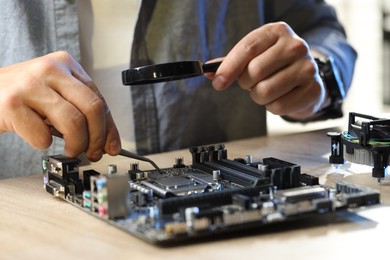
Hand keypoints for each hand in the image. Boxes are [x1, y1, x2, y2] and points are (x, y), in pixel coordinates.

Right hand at [0, 51, 120, 160]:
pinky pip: (43, 136)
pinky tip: (38, 137)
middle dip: (97, 138)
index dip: (109, 128)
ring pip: (74, 123)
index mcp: (65, 63)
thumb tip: (106, 141)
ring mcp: (30, 85)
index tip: (111, 146)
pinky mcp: (12, 104)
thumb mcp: (55, 92)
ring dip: (77, 145)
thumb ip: (80, 109)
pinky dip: (44, 144)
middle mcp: (50, 69)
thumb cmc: (22, 95)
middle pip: (92, 109)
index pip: (99, 99)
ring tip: (71, 150)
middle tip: (92, 152)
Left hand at [206, 22, 326, 119]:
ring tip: (267, 89)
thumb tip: (206, 72)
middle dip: (246, 83)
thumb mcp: (253, 57)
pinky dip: (272, 107)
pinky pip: (279, 106)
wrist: (305, 77)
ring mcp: (308, 67)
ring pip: (264, 92)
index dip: (229, 68)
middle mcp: (295, 46)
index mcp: (277, 31)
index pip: (248, 48)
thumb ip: (230, 64)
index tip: (218, 82)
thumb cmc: (274, 65)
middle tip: (252, 83)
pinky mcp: (314, 89)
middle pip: (254, 72)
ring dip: (258, 97)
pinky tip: (281, 97)